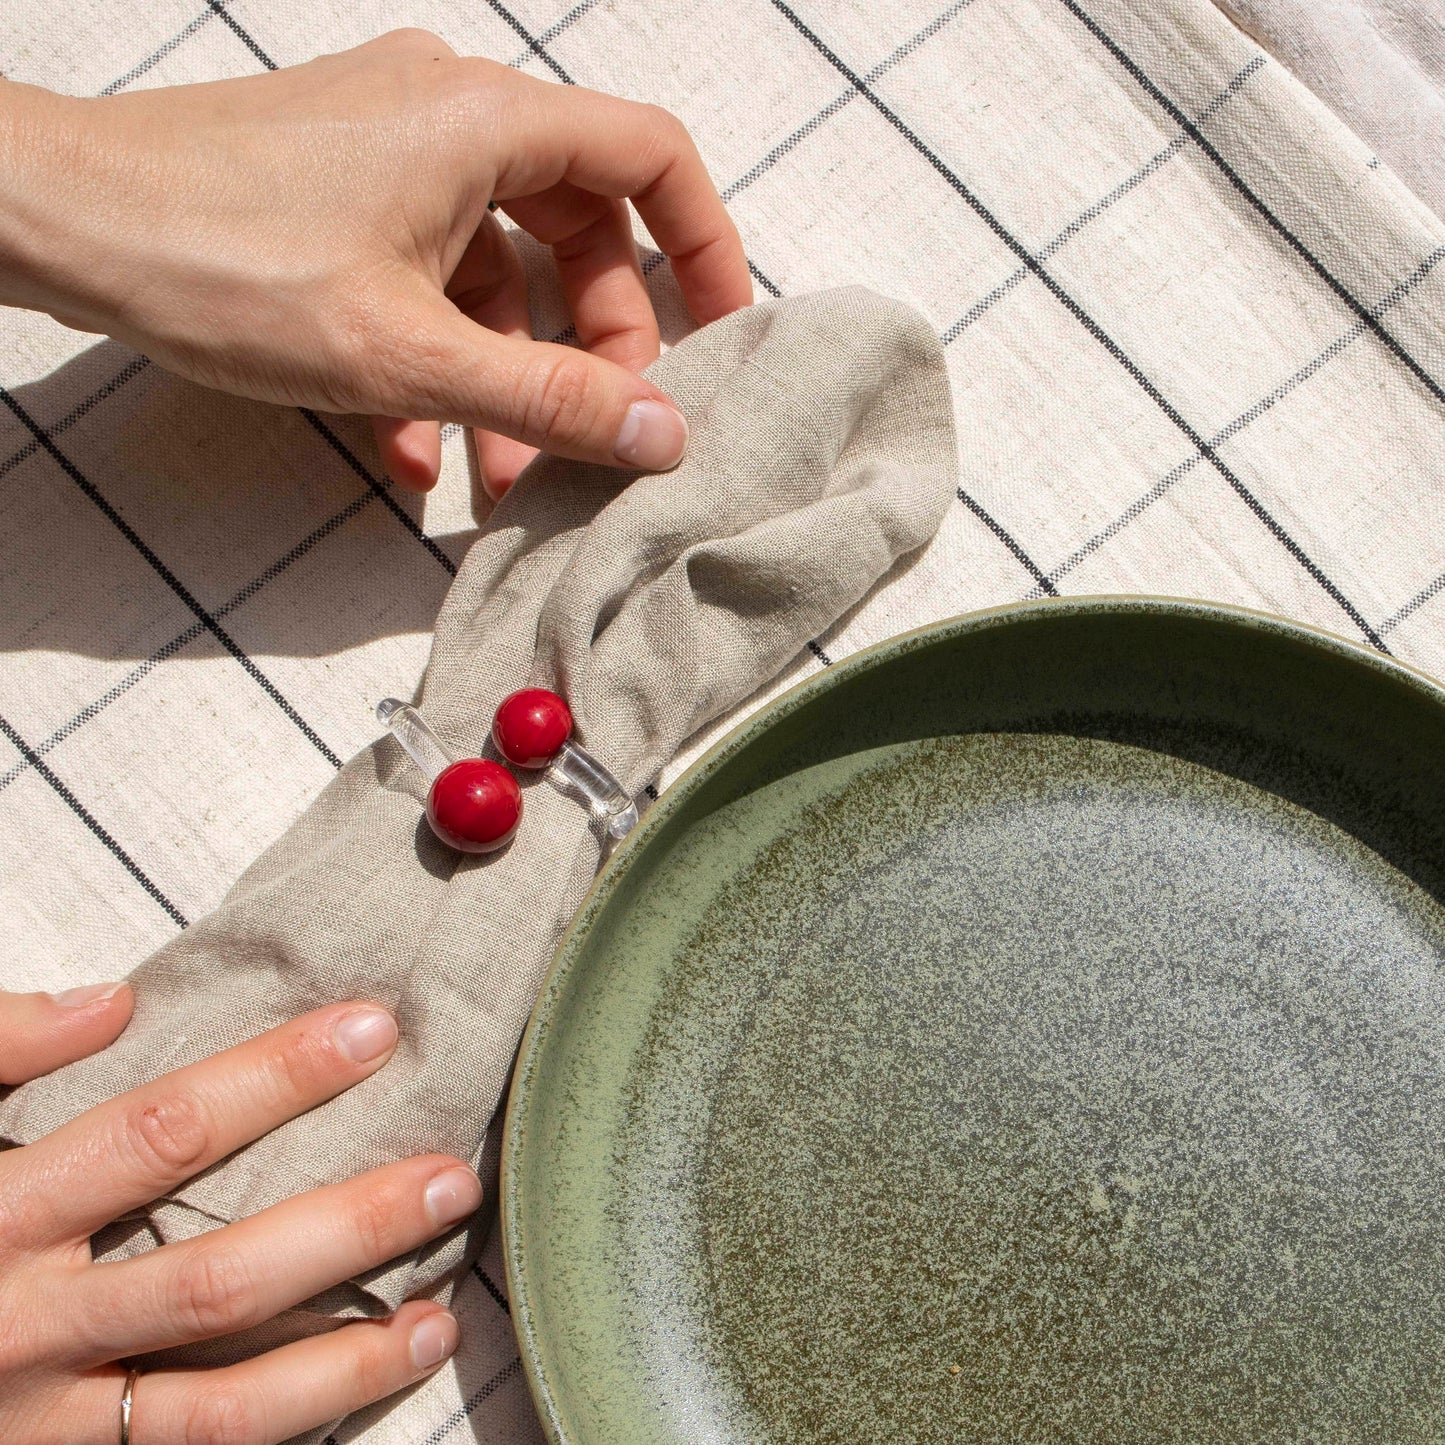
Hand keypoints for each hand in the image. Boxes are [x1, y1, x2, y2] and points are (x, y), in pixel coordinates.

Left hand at [0, 30, 751, 496]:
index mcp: (486, 122)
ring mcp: (393, 153)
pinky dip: (437, 362)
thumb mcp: (407, 354)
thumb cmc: (222, 261)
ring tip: (493, 483)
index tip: (719, 338)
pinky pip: (428, 278)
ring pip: (498, 271)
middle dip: (590, 352)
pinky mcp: (345, 194)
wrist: (53, 221)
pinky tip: (407, 455)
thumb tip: (663, 435)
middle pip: (580, 231)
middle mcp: (450, 118)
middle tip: (586, 443)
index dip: (705, 248)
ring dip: (506, 382)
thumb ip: (547, 400)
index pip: (652, 158)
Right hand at [0, 987, 480, 1443]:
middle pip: (214, 1281)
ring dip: (342, 1366)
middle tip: (451, 1177)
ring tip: (440, 1315)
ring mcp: (35, 1429)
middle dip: (345, 1227)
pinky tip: (359, 1399)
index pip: (160, 1135)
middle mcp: (19, 1333)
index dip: (274, 1079)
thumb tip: (108, 1004)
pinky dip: (282, 1439)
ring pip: (216, 1416)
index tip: (373, 1031)